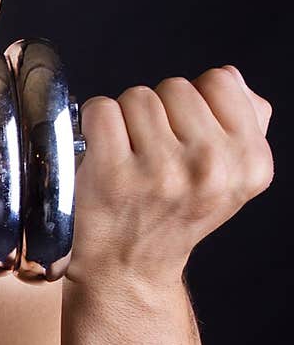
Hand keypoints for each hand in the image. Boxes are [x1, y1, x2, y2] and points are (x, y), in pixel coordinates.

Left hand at [66, 65, 273, 286]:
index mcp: (250, 162)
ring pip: (137, 96)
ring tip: (129, 157)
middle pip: (176, 86)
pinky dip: (94, 124)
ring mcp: (161, 171)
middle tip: (152, 154)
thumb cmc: (173, 213)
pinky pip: (102, 110)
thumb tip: (230, 76)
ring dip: (126, 119)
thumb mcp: (231, 176)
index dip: (195, 102)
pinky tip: (103, 154)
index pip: (221, 80)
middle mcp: (211, 168)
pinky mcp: (113, 174)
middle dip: (159, 111)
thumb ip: (245, 120)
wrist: (128, 268)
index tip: (185, 135)